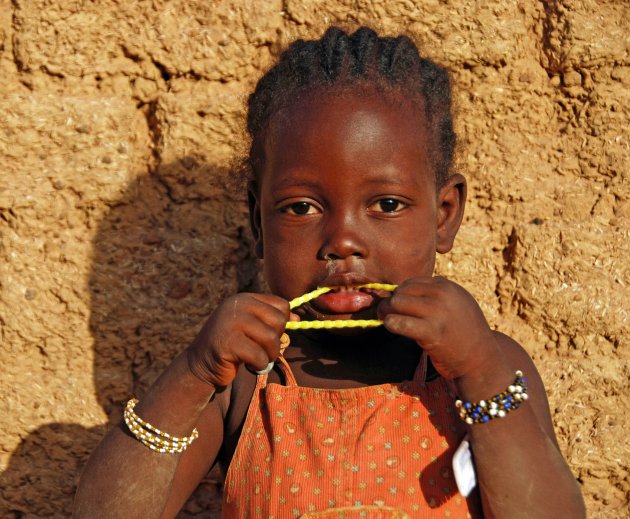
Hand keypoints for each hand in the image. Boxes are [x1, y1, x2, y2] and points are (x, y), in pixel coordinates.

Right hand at [187, 293, 290, 387]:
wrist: (201, 364)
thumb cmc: (232, 346)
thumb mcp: (252, 328)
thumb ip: (272, 321)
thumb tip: (298, 319)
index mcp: (245, 299)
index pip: (282, 305)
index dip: (281, 324)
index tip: (269, 335)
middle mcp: (238, 305)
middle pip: (279, 321)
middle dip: (276, 340)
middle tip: (262, 349)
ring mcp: (231, 323)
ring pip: (271, 339)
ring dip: (269, 355)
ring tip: (256, 358)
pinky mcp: (227, 343)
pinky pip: (259, 356)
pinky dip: (259, 365)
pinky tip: (247, 365)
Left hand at [377, 276, 502, 380]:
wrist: (482, 360)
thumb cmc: (464, 334)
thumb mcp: (455, 304)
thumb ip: (434, 295)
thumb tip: (401, 292)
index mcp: (447, 286)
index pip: (411, 283)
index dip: (400, 294)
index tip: (397, 306)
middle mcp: (442, 295)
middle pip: (401, 291)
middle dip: (390, 303)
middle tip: (386, 314)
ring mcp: (437, 312)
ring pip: (396, 303)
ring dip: (386, 313)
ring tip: (387, 321)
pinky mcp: (431, 332)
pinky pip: (398, 323)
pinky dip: (390, 325)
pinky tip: (392, 329)